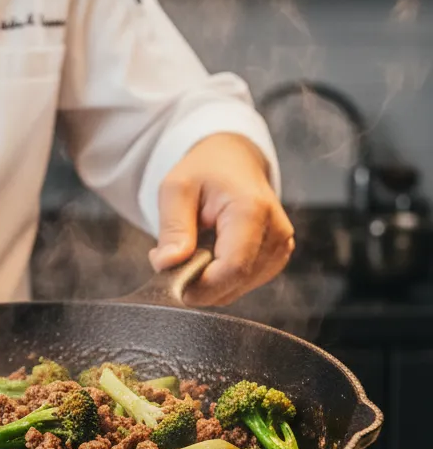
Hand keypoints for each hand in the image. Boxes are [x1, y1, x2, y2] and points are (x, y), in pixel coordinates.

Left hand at [148, 133, 293, 306]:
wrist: (232, 161)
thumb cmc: (204, 172)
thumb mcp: (176, 189)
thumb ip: (172, 228)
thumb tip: (167, 264)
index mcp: (252, 210)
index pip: (232, 268)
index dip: (199, 285)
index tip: (169, 280)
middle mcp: (275, 232)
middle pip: (235, 282)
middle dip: (197, 282)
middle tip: (170, 259)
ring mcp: (280, 247)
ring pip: (237, 288)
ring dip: (207, 280)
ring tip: (191, 247)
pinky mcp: (276, 257)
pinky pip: (242, 283)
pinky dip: (219, 278)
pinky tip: (207, 253)